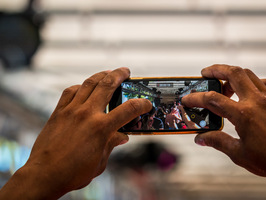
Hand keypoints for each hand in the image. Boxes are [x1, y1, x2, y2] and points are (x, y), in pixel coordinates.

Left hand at [0, 68, 151, 198]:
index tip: (146, 103)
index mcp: (101, 128)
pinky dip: (79, 86)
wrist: (44, 175)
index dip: (141, 104)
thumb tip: (122, 136)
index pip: (128, 110)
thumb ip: (111, 144)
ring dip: (101, 75)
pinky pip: (70, 92)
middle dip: (119, 75)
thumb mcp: (100, 161)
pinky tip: (84, 87)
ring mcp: (71, 111)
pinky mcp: (58, 112)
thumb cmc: (73, 172)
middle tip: (126, 71)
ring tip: (108, 73)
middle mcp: (87, 114)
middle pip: (107, 85)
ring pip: (88, 84)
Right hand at [182, 64, 265, 183]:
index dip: (196, 98)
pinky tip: (251, 89)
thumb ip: (217, 141)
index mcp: (244, 115)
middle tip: (206, 73)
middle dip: (216, 70)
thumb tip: (201, 138)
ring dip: (233, 75)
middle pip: (233, 73)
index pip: (213, 99)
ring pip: (249, 74)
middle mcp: (258, 102)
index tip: (188, 99)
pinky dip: (255, 81)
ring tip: (225, 83)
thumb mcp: (238, 153)